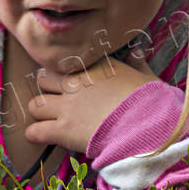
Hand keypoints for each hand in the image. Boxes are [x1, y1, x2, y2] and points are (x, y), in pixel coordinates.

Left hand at [24, 50, 158, 152]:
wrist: (148, 125)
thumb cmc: (153, 102)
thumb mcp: (147, 77)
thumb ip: (137, 63)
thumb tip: (136, 52)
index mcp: (96, 67)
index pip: (68, 63)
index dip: (66, 73)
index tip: (70, 80)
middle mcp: (76, 83)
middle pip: (43, 79)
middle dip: (46, 88)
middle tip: (54, 98)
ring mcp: (67, 106)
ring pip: (35, 104)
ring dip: (39, 112)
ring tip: (46, 119)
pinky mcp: (63, 130)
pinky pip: (35, 131)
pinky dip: (35, 135)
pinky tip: (39, 137)